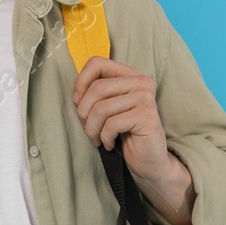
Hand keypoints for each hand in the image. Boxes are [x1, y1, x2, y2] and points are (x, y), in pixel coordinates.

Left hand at [70, 55, 171, 178]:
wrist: (149, 161)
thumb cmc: (125, 134)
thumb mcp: (108, 109)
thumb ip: (96, 95)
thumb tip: (76, 96)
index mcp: (129, 75)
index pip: (97, 63)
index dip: (80, 82)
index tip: (77, 102)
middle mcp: (140, 82)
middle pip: (97, 88)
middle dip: (84, 113)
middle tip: (88, 129)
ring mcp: (145, 98)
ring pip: (101, 108)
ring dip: (92, 129)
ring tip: (96, 139)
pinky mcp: (147, 116)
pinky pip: (112, 124)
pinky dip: (104, 138)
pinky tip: (109, 145)